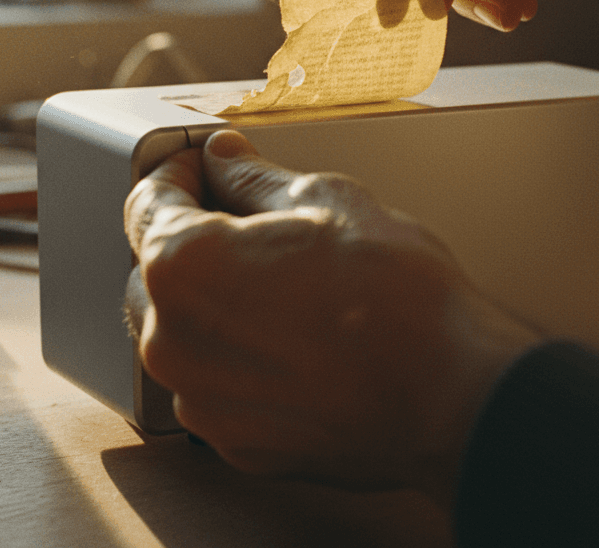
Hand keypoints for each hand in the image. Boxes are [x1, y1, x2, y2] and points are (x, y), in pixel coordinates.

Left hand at [123, 129, 536, 505]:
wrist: (451, 396)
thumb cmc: (397, 299)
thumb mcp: (326, 200)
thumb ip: (253, 177)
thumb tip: (225, 159)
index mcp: (184, 266)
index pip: (146, 201)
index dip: (176, 171)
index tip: (199, 164)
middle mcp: (173, 339)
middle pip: (156, 269)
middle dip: (192, 237)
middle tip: (248, 218)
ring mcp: (201, 397)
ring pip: (180, 330)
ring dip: (212, 300)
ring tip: (279, 280)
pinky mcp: (233, 440)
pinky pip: (212, 380)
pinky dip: (235, 353)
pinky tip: (291, 334)